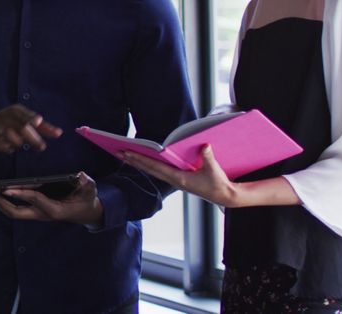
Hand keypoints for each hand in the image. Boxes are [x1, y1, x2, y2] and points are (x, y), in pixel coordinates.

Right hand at [0, 104, 62, 154]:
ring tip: (20, 145)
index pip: (25, 114)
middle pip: (19, 125)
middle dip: (32, 137)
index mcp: (15, 110)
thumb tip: (59, 133)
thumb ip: (42, 127)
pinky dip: (6, 148)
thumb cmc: (11, 124)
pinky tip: (9, 149)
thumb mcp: (25, 121)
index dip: (31, 117)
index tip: (39, 121)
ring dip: (17, 142)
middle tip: (42, 147)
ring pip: (8, 133)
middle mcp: (4, 116)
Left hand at [0, 172, 102, 224]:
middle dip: (1, 201)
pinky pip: (15, 208)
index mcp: (55, 209)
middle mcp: (42, 213)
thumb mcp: (90, 189)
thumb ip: (86, 183)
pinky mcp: (34, 210)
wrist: (86, 212)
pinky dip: (4, 201)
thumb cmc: (87, 198)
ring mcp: (37, 213)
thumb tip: (80, 176)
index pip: (35, 200)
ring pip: (13, 211)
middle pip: (16, 212)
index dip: (21, 193)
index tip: (7, 187)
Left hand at [121, 145, 237, 206]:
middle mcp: (174, 180)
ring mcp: (175, 180)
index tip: (127, 153)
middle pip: (149, 168)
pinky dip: (149, 165)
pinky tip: (143, 160)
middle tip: (117, 151)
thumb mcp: (214, 170)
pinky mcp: (178, 179)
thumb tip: (205, 145)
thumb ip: (208, 158)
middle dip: (133, 160)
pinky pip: (160, 171)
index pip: (155, 167)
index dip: (140, 159)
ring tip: (125, 155)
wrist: (224, 196)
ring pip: (152, 170)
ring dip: (139, 162)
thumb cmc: (219, 184)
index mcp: (179, 179)